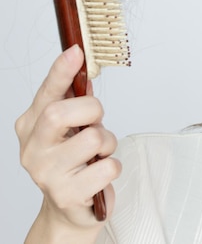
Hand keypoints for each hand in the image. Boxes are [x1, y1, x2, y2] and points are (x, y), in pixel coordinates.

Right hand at [15, 45, 119, 231]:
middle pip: (62, 112)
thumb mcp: (71, 124)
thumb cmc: (73, 158)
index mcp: (31, 125)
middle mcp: (32, 148)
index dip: (61, 71)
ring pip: (93, 139)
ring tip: (98, 152)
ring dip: (107, 142)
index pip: (46, 93)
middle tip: (95, 121)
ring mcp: (46, 174)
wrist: (70, 207)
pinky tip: (99, 173)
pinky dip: (112, 166)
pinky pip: (107, 166)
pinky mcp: (67, 194)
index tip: (76, 52)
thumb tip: (82, 69)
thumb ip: (74, 98)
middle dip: (92, 110)